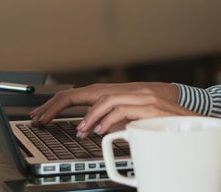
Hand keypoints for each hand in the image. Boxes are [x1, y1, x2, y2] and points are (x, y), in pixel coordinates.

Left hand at [29, 82, 181, 130]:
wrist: (182, 105)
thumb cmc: (152, 110)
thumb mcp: (125, 117)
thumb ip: (108, 121)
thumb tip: (89, 130)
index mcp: (108, 93)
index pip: (74, 95)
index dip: (53, 105)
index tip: (38, 115)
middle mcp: (117, 90)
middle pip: (79, 93)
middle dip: (56, 106)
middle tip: (41, 119)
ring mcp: (131, 95)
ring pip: (101, 99)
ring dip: (88, 116)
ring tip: (79, 130)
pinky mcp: (145, 103)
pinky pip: (120, 108)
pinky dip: (108, 119)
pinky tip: (100, 130)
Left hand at [74, 88, 199, 136]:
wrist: (201, 122)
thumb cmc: (174, 124)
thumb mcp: (145, 120)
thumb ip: (126, 120)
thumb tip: (105, 128)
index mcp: (135, 94)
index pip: (101, 92)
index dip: (81, 101)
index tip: (66, 115)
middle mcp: (138, 92)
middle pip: (100, 94)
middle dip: (82, 110)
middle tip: (74, 127)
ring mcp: (145, 97)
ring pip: (108, 100)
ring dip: (92, 116)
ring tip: (85, 130)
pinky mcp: (150, 106)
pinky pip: (122, 109)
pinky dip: (107, 120)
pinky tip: (101, 130)